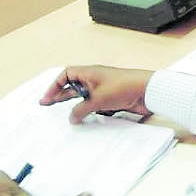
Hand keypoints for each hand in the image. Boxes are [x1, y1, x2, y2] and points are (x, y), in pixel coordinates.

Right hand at [39, 65, 153, 123]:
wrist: (149, 92)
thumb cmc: (124, 87)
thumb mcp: (98, 99)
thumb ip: (81, 109)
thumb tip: (71, 118)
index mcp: (90, 73)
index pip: (67, 75)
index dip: (55, 85)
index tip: (46, 99)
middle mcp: (95, 80)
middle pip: (73, 87)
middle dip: (61, 97)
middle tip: (47, 107)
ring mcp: (104, 90)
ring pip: (85, 99)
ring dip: (77, 107)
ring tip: (65, 118)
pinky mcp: (112, 100)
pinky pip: (96, 107)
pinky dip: (90, 113)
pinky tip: (85, 122)